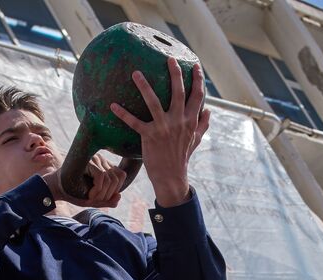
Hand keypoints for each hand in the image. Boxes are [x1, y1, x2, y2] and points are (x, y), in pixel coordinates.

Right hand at [42, 154, 125, 208]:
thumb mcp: (94, 200)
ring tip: (90, 198)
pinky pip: (102, 177)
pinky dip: (97, 190)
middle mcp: (101, 159)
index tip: (101, 197)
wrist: (55, 188)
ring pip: (111, 179)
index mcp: (104, 165)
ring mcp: (94, 158)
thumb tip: (119, 196)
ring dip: (102, 194)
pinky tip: (89, 195)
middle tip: (94, 200)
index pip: (121, 175)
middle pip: (118, 178)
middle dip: (108, 194)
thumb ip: (108, 201)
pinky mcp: (88, 161)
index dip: (115, 189)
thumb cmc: (74, 193)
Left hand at [110, 57, 209, 206]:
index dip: (198, 79)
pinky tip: (113, 105)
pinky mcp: (149, 136)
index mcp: (191, 120)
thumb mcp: (195, 141)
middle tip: (169, 59)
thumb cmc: (182, 158)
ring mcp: (164, 127)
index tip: (196, 66)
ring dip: (144, 86)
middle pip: (178, 92)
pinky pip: (134, 122)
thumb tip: (209, 111)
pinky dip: (123, 114)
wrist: (171, 176)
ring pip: (154, 102)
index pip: (198, 96)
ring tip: (136, 73)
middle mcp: (179, 121)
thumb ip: (202, 125)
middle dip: (175, 73)